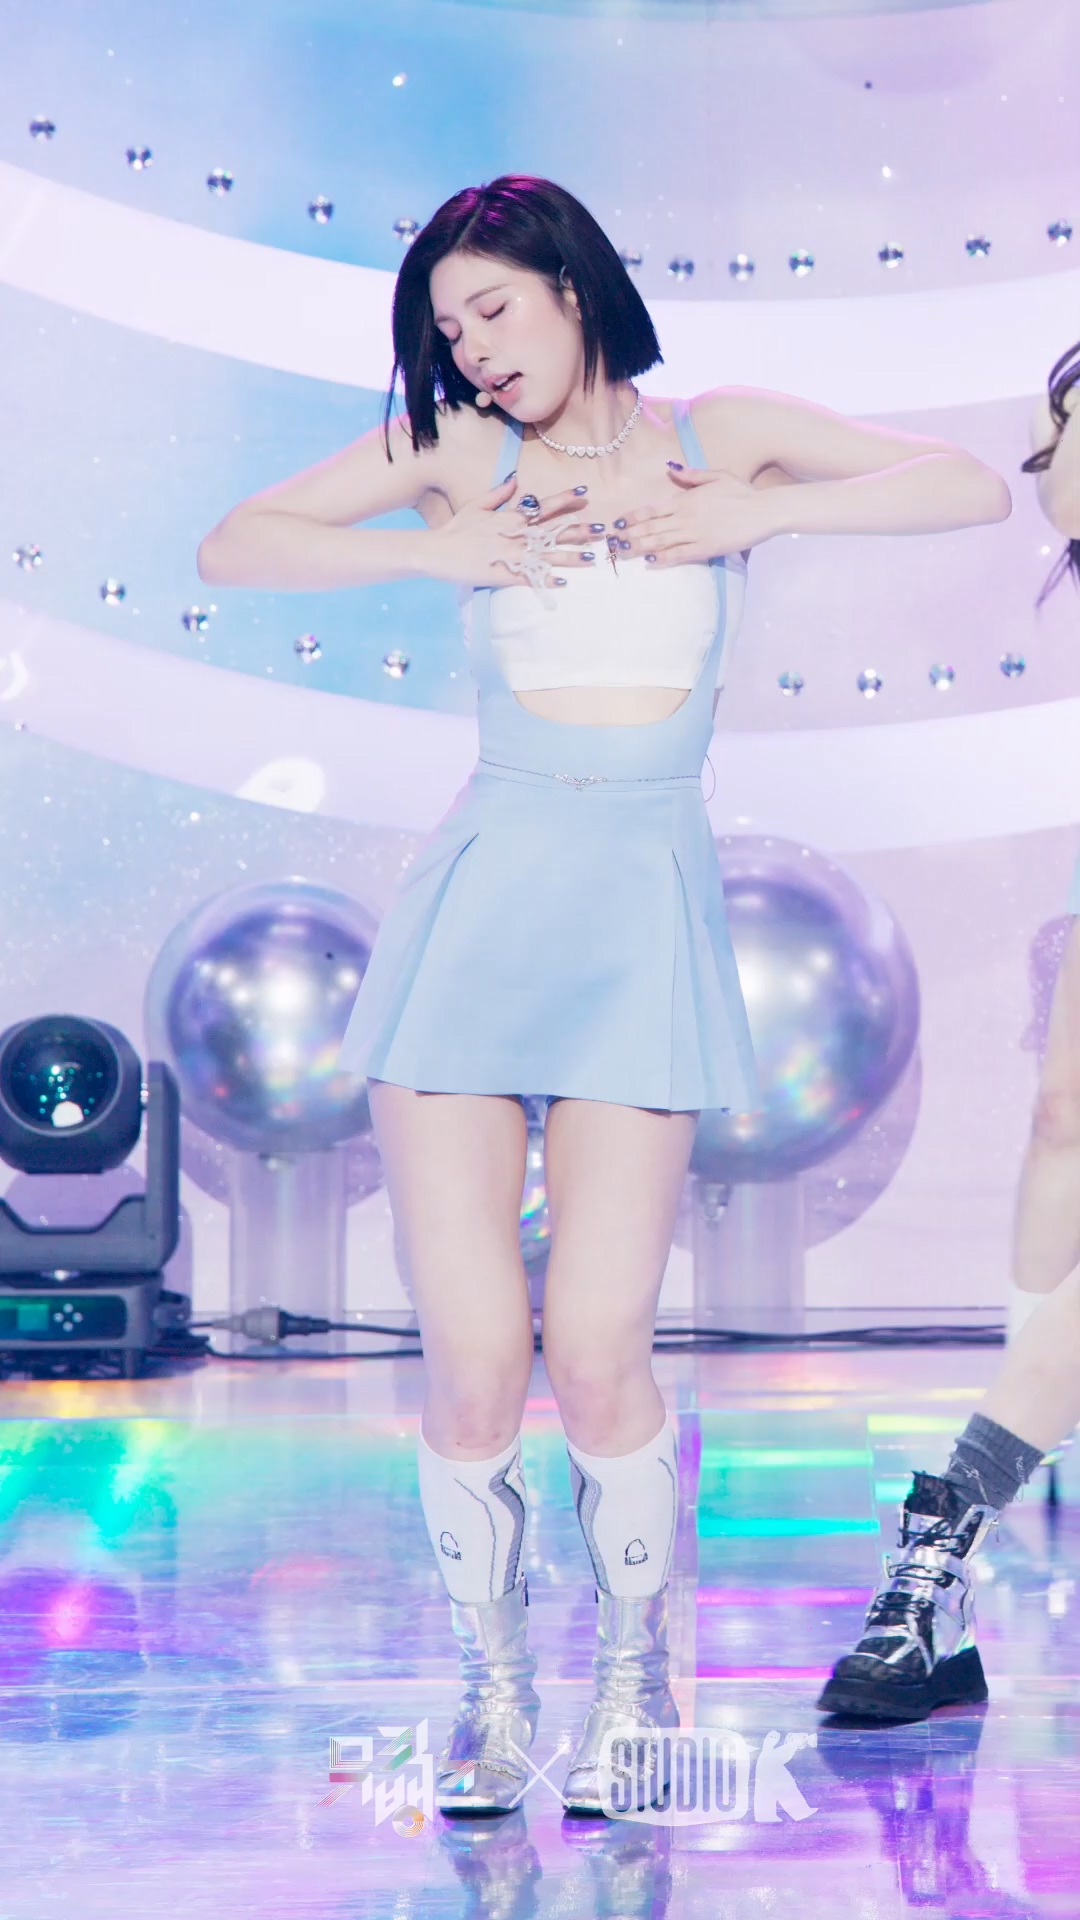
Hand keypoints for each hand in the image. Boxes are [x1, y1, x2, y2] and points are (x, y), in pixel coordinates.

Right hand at [429, 476, 600, 588]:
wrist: (436, 552)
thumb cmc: (456, 528)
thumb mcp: (477, 506)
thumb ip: (499, 494)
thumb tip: (516, 481)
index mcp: (509, 517)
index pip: (542, 506)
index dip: (564, 500)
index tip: (585, 495)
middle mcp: (514, 535)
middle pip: (552, 532)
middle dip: (579, 531)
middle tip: (602, 531)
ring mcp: (510, 556)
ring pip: (547, 556)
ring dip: (571, 558)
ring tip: (593, 558)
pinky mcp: (503, 575)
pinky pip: (529, 578)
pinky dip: (546, 580)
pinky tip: (564, 583)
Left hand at [619, 466, 783, 565]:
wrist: (763, 511)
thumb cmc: (742, 491)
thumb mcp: (716, 476)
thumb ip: (691, 475)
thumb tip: (670, 468)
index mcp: (687, 499)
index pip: (653, 509)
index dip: (634, 517)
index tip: (619, 522)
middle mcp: (686, 517)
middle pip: (651, 528)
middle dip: (630, 535)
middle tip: (613, 542)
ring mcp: (695, 534)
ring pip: (660, 542)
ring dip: (639, 548)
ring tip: (623, 553)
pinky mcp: (705, 549)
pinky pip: (679, 555)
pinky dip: (662, 558)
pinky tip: (649, 562)